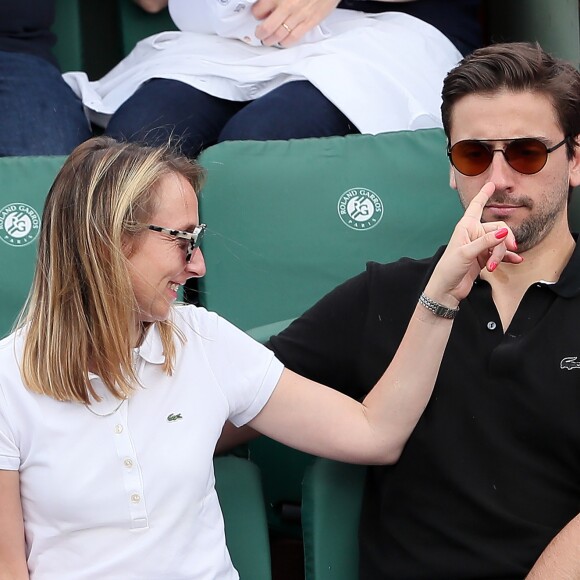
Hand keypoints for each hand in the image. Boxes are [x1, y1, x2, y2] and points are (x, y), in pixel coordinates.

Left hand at [252, 0, 339, 46]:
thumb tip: (267, 2)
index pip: (260, 9)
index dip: (256, 14)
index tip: (257, 15)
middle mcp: (287, 6)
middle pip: (267, 27)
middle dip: (260, 33)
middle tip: (259, 33)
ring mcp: (299, 16)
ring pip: (279, 35)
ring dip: (271, 40)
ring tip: (268, 40)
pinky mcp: (310, 22)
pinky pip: (294, 37)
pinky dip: (286, 42)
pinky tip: (283, 41)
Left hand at [424, 182, 522, 306]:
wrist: (447, 290)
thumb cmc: (449, 269)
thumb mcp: (466, 253)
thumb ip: (486, 242)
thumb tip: (504, 231)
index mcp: (466, 227)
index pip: (476, 206)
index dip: (484, 195)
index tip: (492, 184)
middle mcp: (474, 234)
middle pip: (498, 229)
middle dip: (504, 241)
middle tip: (505, 253)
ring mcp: (480, 246)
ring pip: (501, 242)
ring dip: (502, 254)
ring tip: (494, 266)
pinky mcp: (484, 257)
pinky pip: (501, 253)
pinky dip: (508, 257)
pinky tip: (515, 260)